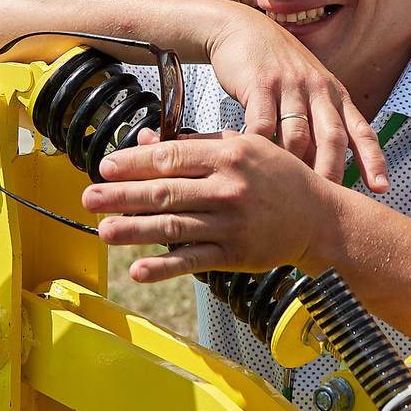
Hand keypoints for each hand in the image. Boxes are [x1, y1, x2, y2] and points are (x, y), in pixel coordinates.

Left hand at [83, 130, 347, 279]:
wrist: (320, 218)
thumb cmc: (279, 178)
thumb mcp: (243, 147)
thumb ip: (196, 143)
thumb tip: (147, 140)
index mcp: (229, 155)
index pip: (172, 157)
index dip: (134, 163)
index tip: (106, 167)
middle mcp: (228, 188)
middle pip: (166, 192)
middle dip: (122, 196)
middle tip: (90, 198)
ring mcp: (232, 223)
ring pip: (174, 226)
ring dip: (134, 230)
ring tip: (104, 230)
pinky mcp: (236, 253)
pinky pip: (194, 259)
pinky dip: (165, 266)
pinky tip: (139, 269)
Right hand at [205, 6, 387, 189]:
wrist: (242, 30)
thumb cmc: (277, 68)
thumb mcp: (308, 89)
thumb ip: (318, 127)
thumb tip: (324, 175)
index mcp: (335, 94)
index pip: (361, 130)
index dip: (374, 159)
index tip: (382, 187)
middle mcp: (318, 89)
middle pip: (332, 138)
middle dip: (333, 173)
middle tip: (328, 204)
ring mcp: (290, 85)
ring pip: (297, 136)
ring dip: (293, 166)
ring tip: (287, 196)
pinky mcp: (260, 84)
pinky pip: (261, 125)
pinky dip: (259, 148)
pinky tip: (254, 166)